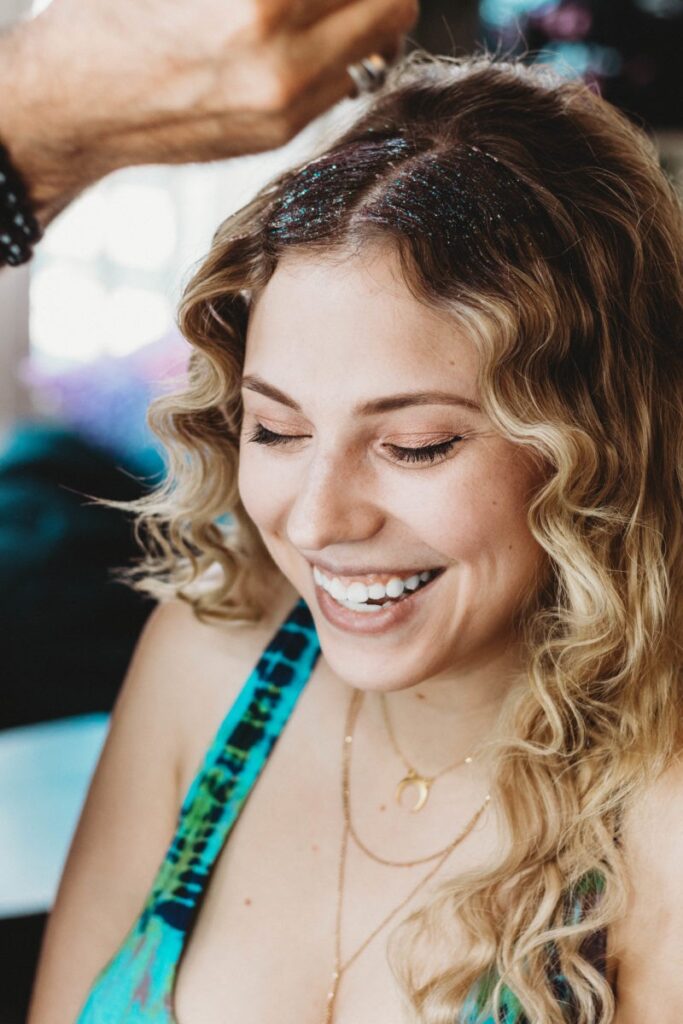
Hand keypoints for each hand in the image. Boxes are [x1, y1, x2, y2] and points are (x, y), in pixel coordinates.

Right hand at [0, 0, 417, 224]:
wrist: (81, 105)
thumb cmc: (121, 13)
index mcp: (259, 3)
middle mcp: (284, 62)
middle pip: (393, 6)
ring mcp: (287, 107)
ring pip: (376, 48)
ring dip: (365, 15)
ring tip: (328, 1)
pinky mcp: (281, 135)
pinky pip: (341, 84)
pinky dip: (336, 53)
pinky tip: (298, 37)